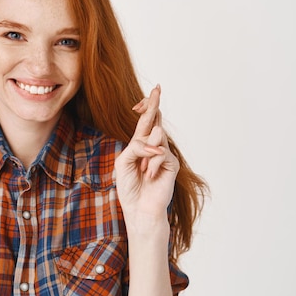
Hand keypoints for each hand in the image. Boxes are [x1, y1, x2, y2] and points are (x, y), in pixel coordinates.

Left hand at [115, 85, 178, 223]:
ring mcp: (163, 154)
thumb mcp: (124, 162)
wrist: (139, 207)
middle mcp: (153, 146)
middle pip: (155, 119)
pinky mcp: (171, 164)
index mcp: (139, 144)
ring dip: (146, 151)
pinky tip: (150, 175)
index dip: (148, 106)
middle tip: (157, 88)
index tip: (153, 91)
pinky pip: (160, 153)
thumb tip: (155, 142)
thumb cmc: (129, 186)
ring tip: (143, 169)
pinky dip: (152, 164)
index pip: (145, 121)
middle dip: (154, 104)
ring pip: (157, 134)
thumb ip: (136, 147)